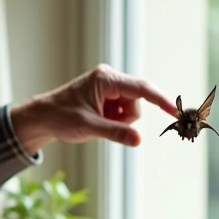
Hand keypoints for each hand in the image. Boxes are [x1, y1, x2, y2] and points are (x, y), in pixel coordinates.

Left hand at [9, 64, 177, 152]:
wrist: (42, 117)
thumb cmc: (61, 117)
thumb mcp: (89, 127)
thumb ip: (115, 133)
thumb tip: (139, 140)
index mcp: (106, 79)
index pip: (142, 88)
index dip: (161, 100)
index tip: (176, 111)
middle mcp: (110, 78)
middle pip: (137, 102)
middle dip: (125, 118)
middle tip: (102, 124)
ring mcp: (109, 87)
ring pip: (131, 109)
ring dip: (119, 120)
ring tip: (97, 121)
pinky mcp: (107, 96)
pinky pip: (122, 111)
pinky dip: (114, 120)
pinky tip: (97, 120)